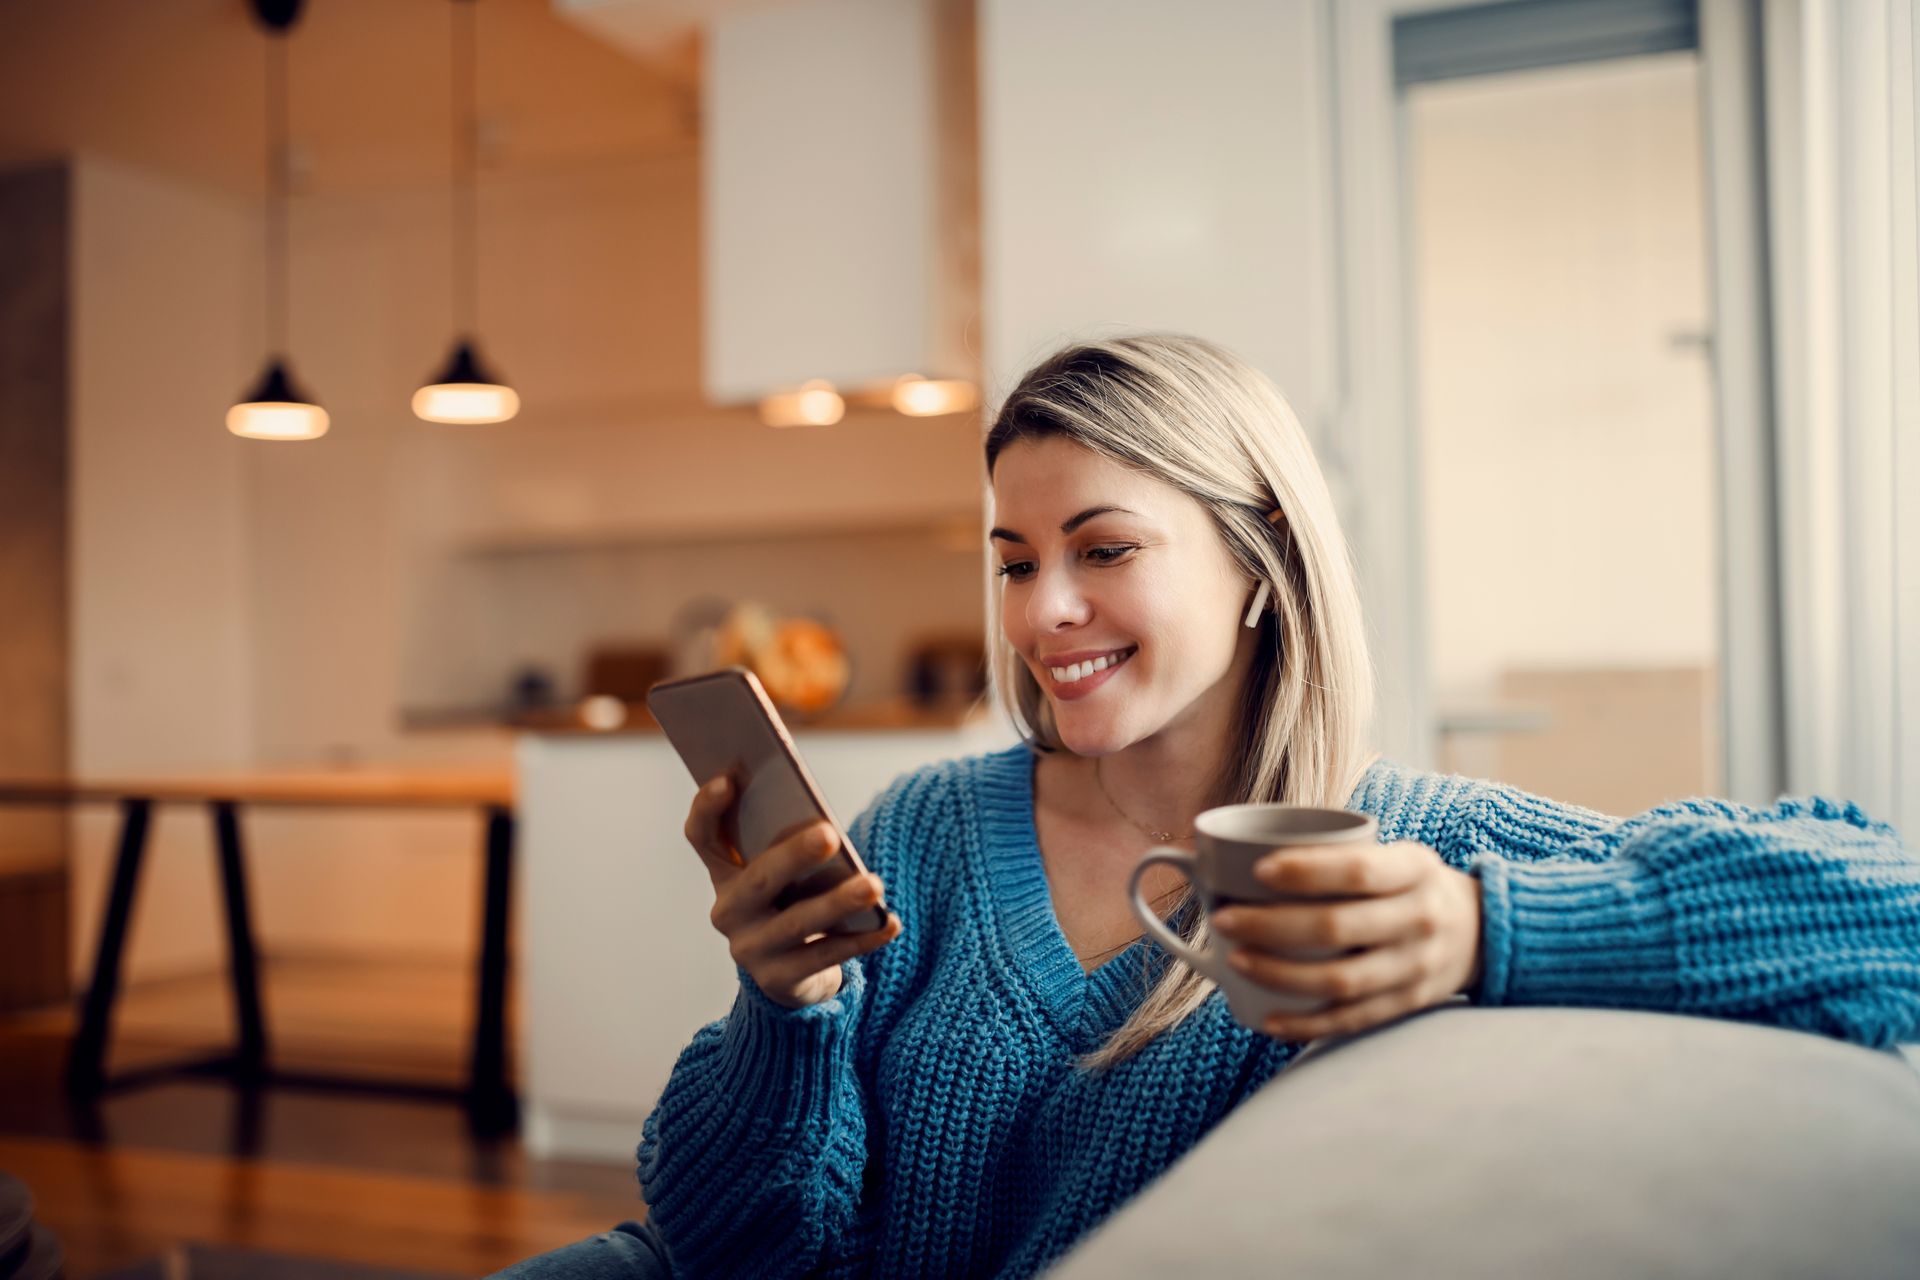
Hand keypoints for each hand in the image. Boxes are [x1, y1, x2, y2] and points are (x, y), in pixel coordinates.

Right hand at [684, 774, 900, 1008]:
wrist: (791, 975)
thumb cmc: (793, 902)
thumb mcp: (784, 874)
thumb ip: (789, 846)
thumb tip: (825, 824)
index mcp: (724, 873)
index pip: (702, 837)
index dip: (707, 808)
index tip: (727, 779)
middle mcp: (729, 911)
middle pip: (758, 880)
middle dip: (794, 855)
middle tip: (830, 833)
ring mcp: (750, 949)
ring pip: (797, 923)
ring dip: (838, 902)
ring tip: (874, 884)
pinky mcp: (779, 980)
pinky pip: (826, 957)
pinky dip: (862, 938)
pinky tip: (889, 922)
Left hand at [1208, 839, 1482, 1042]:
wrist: (1481, 930)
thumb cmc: (1408, 884)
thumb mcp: (1393, 854)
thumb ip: (1335, 853)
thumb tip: (1236, 850)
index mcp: (1414, 869)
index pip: (1357, 870)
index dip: (1306, 871)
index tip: (1257, 870)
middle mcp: (1420, 918)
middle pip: (1337, 927)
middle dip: (1270, 925)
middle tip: (1223, 918)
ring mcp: (1416, 967)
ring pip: (1340, 980)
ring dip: (1279, 974)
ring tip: (1235, 960)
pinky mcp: (1408, 1004)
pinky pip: (1352, 1020)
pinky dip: (1306, 1024)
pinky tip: (1267, 1020)